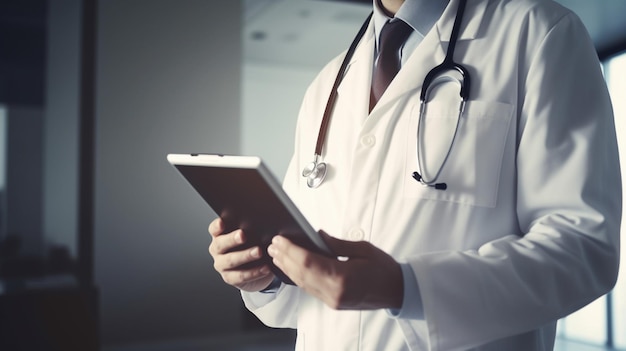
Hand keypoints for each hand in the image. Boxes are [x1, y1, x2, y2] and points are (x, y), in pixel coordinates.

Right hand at [208, 218, 274, 291]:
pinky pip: (240, 276)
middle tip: (243, 235)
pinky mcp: (229, 278)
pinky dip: (254, 272)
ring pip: (230, 261)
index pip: (214, 229)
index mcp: (219, 235)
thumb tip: (261, 222)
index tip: (222, 223)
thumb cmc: (252, 244)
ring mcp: (221, 264)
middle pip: (220, 244)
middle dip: (232, 240)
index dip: (217, 226)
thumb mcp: (250, 234)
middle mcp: (217, 249)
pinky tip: (265, 268)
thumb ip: (250, 228)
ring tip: (258, 252)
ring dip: (245, 256)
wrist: (255, 266)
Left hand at [267, 231, 402, 309]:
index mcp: (343, 277)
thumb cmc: (385, 270)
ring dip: (287, 268)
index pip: (308, 262)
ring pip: (303, 283)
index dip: (291, 250)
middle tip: (272, 245)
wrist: (398, 291)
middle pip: (301, 274)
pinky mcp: (333, 303)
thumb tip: (318, 235)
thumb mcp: (363, 249)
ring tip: (276, 254)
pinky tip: (290, 267)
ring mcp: (333, 300)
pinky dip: (297, 277)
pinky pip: (310, 289)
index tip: (280, 239)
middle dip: (284, 258)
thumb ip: (337, 244)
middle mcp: (335, 292)